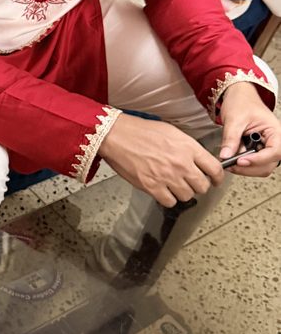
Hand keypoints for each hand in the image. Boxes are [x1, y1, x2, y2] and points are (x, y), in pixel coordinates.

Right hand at [99, 113, 223, 205]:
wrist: (116, 135)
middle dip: (199, 186)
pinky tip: (162, 190)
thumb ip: (188, 148)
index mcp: (188, 148)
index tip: (216, 180)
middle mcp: (180, 163)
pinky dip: (167, 198)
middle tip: (191, 183)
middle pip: (203, 186)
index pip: (215, 169)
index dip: (218, 178)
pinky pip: (170, 201)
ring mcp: (167, 176)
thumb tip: (199, 161)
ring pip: (187, 196)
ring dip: (182, 192)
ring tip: (173, 184)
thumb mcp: (172, 132)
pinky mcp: (152, 186)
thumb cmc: (140, 131)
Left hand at [217, 83, 280, 176]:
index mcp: (275, 131)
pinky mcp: (258, 150)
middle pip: (268, 164)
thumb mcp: (234, 119)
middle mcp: (274, 141)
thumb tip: (226, 156)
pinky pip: (254, 164)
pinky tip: (232, 158)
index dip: (258, 159)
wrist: (238, 96)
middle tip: (230, 164)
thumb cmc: (242, 102)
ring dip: (245, 168)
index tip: (241, 161)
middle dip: (249, 167)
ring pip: (261, 167)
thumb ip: (231, 139)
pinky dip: (243, 165)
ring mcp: (266, 147)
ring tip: (229, 161)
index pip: (274, 151)